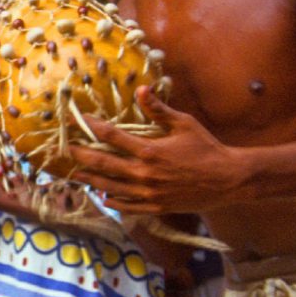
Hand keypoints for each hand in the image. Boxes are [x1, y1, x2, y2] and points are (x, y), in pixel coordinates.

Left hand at [70, 88, 246, 214]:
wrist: (228, 179)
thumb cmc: (207, 148)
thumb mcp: (184, 124)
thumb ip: (159, 109)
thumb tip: (141, 89)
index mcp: (149, 150)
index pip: (111, 136)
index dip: (91, 127)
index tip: (79, 120)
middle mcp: (144, 173)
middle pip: (103, 163)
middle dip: (82, 155)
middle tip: (67, 150)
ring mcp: (148, 192)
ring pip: (110, 187)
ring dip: (92, 179)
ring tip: (77, 174)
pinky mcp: (156, 206)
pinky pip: (127, 206)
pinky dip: (113, 201)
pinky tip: (104, 196)